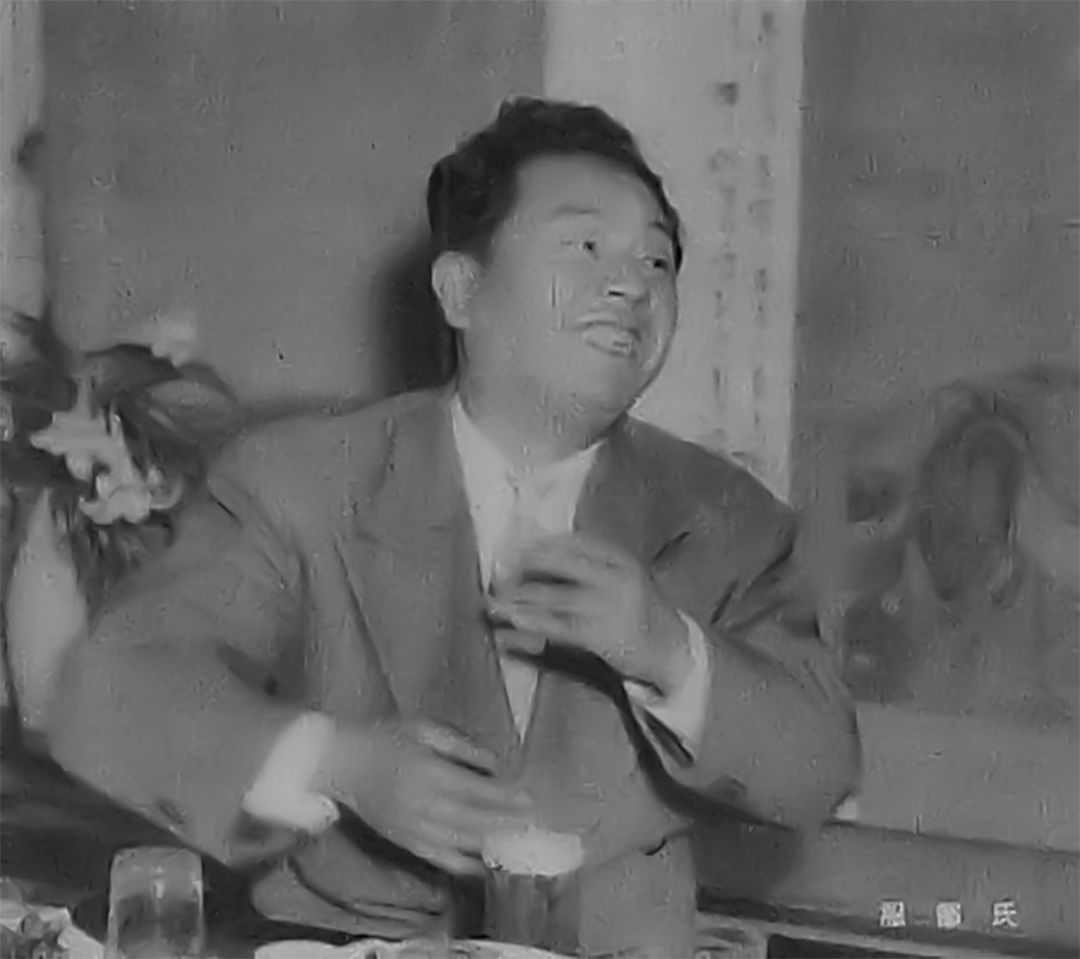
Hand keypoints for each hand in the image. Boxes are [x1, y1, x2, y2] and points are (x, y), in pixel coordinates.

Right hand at [315, 720, 531, 875]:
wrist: (342, 764)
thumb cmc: (385, 739)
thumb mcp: (424, 730)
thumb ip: (461, 746)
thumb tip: (495, 762)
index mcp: (428, 773)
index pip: (475, 790)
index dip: (503, 796)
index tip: (528, 796)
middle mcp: (423, 805)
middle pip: (473, 819)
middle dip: (505, 820)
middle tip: (532, 819)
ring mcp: (413, 828)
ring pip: (459, 841)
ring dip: (490, 841)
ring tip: (516, 838)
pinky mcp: (404, 843)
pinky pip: (439, 858)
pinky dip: (463, 864)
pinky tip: (483, 864)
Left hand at [487, 533, 691, 695]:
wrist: (672, 649)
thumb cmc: (639, 610)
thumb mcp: (622, 578)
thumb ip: (589, 565)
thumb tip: (540, 552)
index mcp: (619, 558)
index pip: (573, 542)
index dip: (540, 542)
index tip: (514, 544)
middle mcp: (614, 577)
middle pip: (560, 563)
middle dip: (525, 566)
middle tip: (498, 570)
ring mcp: (608, 606)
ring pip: (554, 598)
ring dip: (519, 600)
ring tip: (493, 601)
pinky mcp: (601, 635)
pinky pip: (559, 627)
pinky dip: (533, 624)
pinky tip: (513, 623)